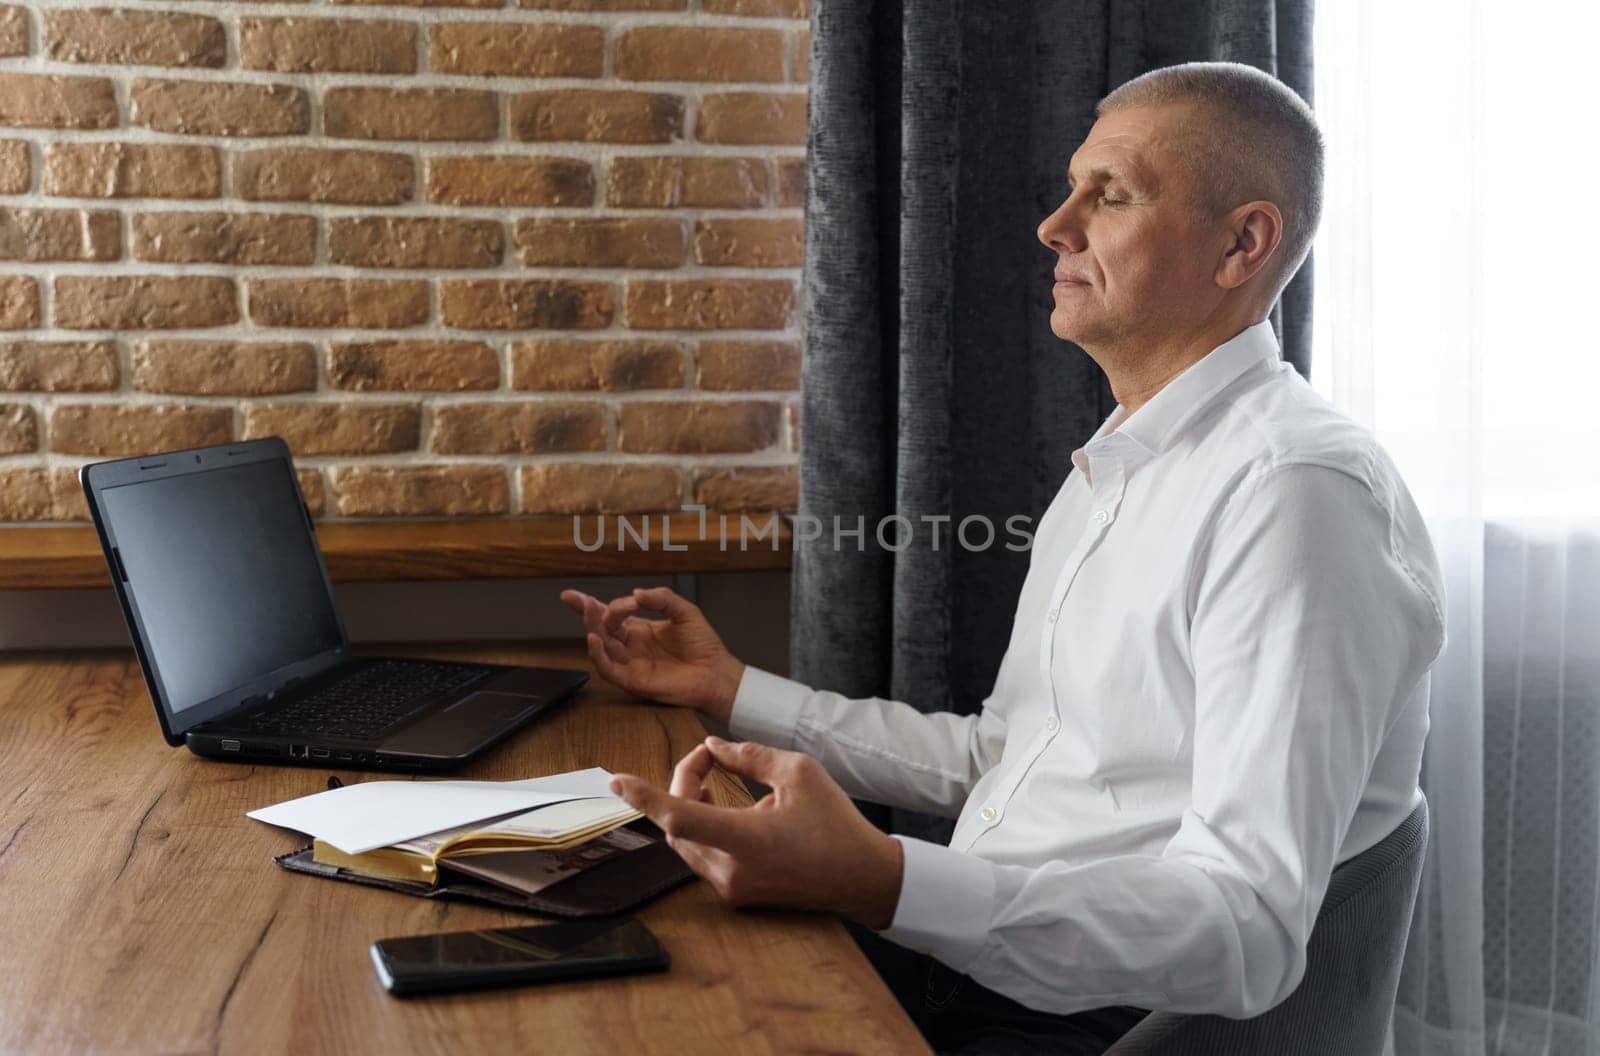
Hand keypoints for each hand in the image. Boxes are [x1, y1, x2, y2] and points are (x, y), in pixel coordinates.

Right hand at [559, 586, 744, 724]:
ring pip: (602, 646)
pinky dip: (598, 656)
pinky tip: (595, 640)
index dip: (588, 605)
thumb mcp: (684, 611)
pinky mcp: (633, 681)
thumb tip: (635, 593)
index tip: (570, 595)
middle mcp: (631, 646)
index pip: (609, 614)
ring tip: (592, 612)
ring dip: (593, 629)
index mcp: (640, 628)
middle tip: (586, 602)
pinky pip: (608, 669)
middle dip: (589, 614)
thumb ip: (661, 598)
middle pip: (601, 628)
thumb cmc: (703, 645)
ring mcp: (630, 663)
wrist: (717, 672)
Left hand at [609, 737, 904, 929]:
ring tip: (714, 780)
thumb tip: (713, 746)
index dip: (645, 798)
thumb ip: (750, 756)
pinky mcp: (737, 894)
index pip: (679, 817)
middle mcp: (732, 870)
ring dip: (689, 806)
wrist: (863, 879)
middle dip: (680, 784)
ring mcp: (733, 887)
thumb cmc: (837, 823)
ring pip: (685, 841)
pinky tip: (724, 809)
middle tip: (708, 757)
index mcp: (747, 840)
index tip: (615, 781)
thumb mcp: (800, 773)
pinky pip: (702, 855)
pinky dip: (703, 827)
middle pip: (677, 824)